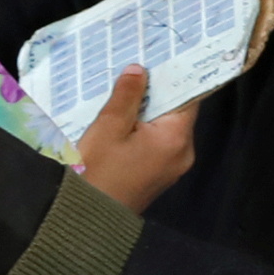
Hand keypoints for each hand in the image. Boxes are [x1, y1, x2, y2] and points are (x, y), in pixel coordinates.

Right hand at [72, 67, 198, 214]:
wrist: (85, 220)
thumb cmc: (97, 172)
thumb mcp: (108, 127)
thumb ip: (127, 96)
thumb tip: (140, 71)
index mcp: (176, 138)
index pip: (188, 96)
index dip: (175, 74)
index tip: (162, 53)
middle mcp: (182, 153)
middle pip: (176, 111)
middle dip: (156, 90)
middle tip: (137, 64)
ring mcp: (171, 168)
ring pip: (164, 127)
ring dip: (146, 110)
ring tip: (124, 88)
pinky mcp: (156, 176)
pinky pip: (155, 143)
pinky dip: (142, 129)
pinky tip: (121, 116)